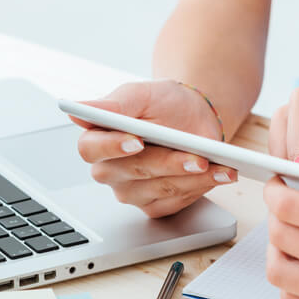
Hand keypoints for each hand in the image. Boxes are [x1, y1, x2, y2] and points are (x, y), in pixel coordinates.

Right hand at [72, 79, 236, 217]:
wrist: (193, 115)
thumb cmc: (163, 103)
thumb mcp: (141, 94)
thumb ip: (114, 104)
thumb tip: (78, 112)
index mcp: (97, 140)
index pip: (92, 149)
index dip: (112, 146)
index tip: (136, 140)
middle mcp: (110, 171)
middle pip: (132, 172)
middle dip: (167, 163)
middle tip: (195, 157)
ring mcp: (132, 192)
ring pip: (159, 189)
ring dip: (191, 177)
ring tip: (215, 164)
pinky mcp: (156, 205)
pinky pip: (176, 201)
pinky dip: (201, 187)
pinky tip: (220, 174)